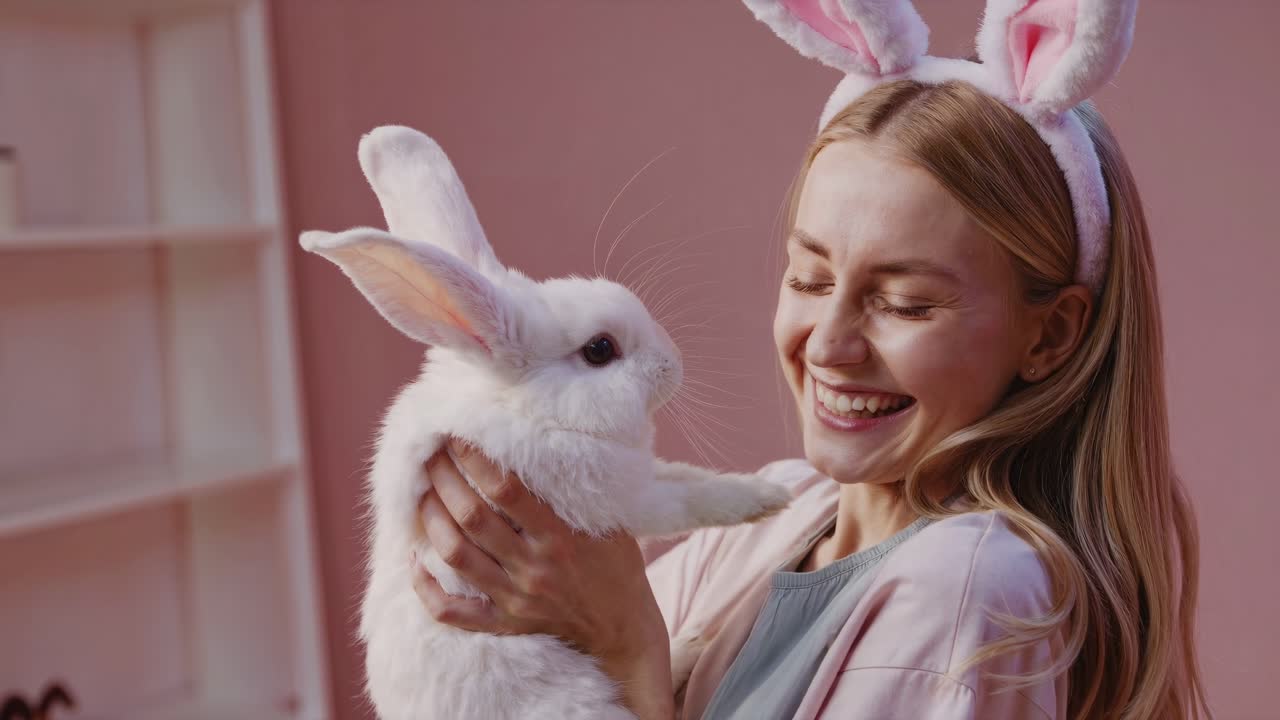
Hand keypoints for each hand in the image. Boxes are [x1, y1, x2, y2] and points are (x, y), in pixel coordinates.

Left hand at [412, 438, 674, 719]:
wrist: (624, 628)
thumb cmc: (616, 566)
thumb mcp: (608, 522)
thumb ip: (573, 493)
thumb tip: (537, 448)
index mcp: (560, 536)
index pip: (505, 489)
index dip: (475, 459)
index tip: (457, 436)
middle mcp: (534, 567)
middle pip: (472, 517)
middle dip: (444, 481)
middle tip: (429, 457)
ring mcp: (516, 599)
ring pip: (456, 556)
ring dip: (430, 520)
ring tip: (421, 494)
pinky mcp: (505, 623)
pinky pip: (453, 612)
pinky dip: (426, 588)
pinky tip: (414, 561)